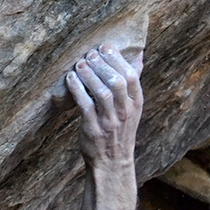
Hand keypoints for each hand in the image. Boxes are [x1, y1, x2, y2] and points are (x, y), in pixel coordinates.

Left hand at [65, 43, 143, 165]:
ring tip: (79, 64)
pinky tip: (71, 79)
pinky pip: (85, 105)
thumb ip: (134, 80)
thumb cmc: (120, 129)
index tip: (104, 47)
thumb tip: (139, 54)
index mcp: (136, 103)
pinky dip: (77, 89)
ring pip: (102, 93)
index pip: (131, 76)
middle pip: (117, 82)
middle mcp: (125, 112)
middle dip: (102, 64)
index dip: (117, 59)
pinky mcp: (93, 130)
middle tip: (89, 54)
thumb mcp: (133, 106)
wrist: (112, 162)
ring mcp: (110, 122)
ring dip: (89, 75)